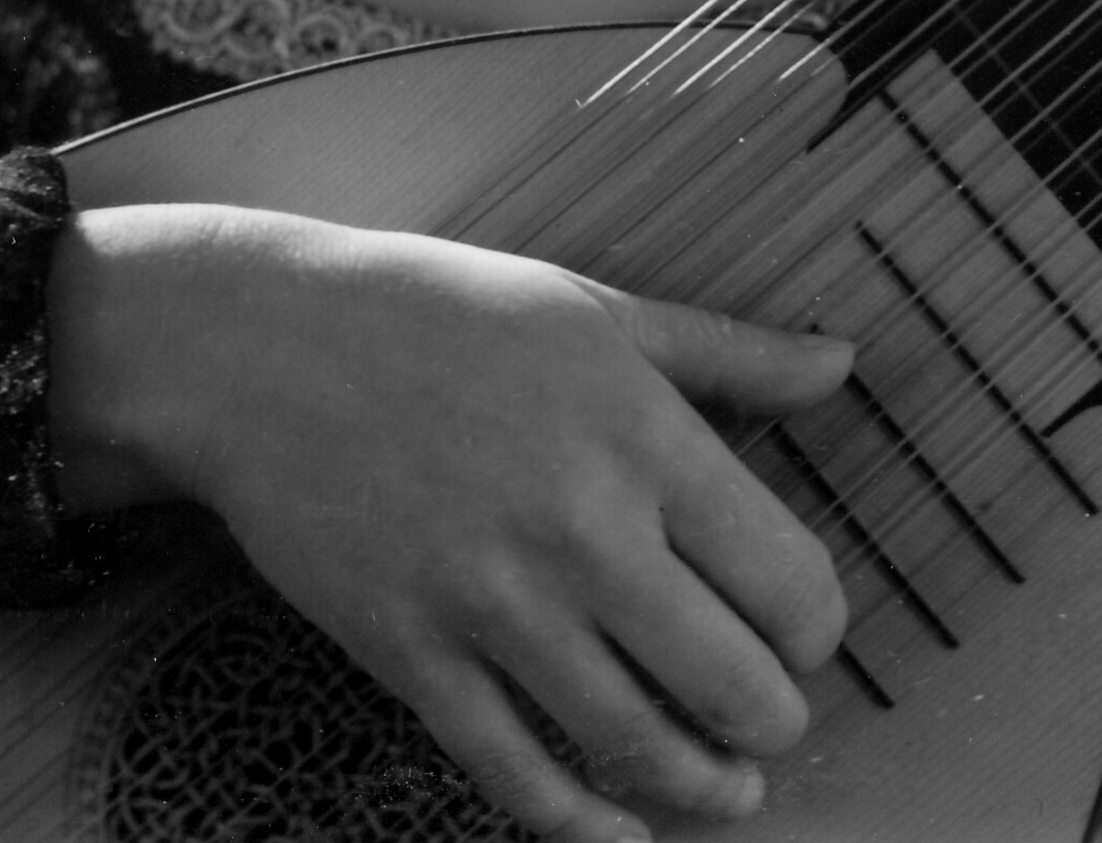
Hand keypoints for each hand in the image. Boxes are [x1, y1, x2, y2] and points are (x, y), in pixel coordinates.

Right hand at [50, 204, 850, 841]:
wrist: (261, 345)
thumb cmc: (440, 314)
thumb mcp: (596, 310)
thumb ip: (729, 352)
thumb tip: (841, 367)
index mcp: (641, 434)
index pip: (789, 580)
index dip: (818, 631)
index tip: (805, 635)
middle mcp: (579, 527)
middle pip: (733, 684)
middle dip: (773, 723)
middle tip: (771, 721)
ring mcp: (490, 600)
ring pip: (636, 747)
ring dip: (703, 790)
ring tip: (726, 790)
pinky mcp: (411, 654)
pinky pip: (514, 774)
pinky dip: (581, 826)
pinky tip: (619, 832)